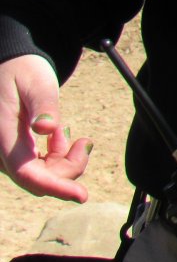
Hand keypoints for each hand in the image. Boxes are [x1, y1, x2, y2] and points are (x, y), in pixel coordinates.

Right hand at [0, 53, 91, 201]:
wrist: (10, 66)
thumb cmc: (23, 71)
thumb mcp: (36, 82)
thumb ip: (43, 105)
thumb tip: (48, 128)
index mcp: (2, 136)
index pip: (27, 173)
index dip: (55, 187)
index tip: (82, 195)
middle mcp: (2, 151)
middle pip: (38, 179)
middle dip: (68, 169)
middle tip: (84, 142)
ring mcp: (9, 154)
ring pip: (42, 175)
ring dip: (64, 162)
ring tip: (70, 134)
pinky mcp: (16, 153)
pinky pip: (39, 167)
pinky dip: (57, 157)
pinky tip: (60, 136)